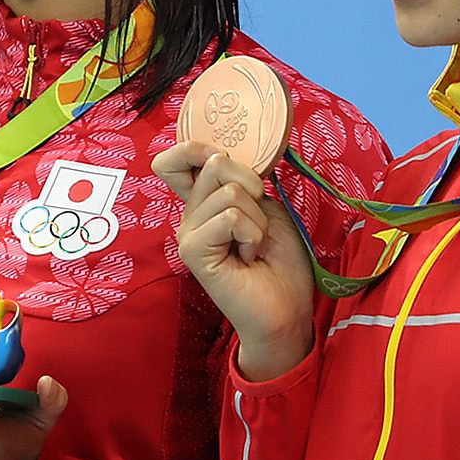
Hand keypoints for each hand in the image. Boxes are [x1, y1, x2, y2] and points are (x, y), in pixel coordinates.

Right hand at [152, 141, 317, 380]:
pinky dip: (252, 235)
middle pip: (214, 164)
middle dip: (253, 187)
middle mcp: (189, 216)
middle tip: (258, 224)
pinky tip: (249, 258)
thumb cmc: (280, 262)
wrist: (286, 311)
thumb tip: (221, 156)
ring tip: (254, 247)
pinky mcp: (194, 252)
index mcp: (203, 203)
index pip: (172, 160)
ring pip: (229, 192)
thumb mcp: (266, 209)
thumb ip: (242, 182)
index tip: (224, 162)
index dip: (195, 148)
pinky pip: (230, 218)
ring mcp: (187, 234)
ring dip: (257, 220)